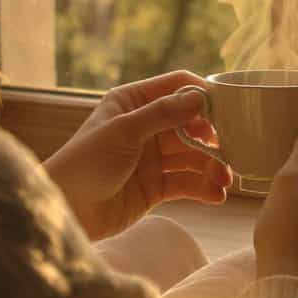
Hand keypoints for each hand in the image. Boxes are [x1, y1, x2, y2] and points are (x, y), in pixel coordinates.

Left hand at [44, 71, 231, 240]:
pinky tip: (217, 195)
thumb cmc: (85, 162)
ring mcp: (152, 158)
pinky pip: (186, 183)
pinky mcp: (155, 186)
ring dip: (212, 166)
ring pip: (192, 157)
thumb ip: (163, 114)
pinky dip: (203, 187)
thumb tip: (200, 97)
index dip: (202, 94)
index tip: (228, 107)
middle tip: (231, 149)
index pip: (176, 87)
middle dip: (212, 138)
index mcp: (133, 102)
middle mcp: (145, 126)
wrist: (67, 209)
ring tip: (226, 180)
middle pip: (190, 124)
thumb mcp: (123, 131)